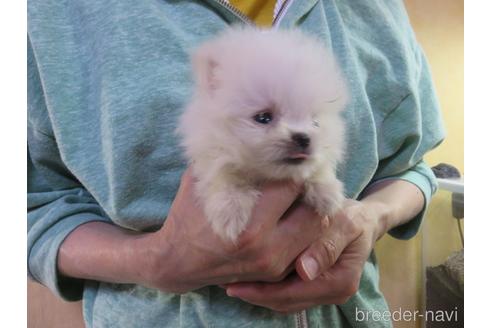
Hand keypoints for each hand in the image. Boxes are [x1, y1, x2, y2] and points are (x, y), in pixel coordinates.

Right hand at [137, 169, 324, 293]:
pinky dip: (307, 226)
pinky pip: (307, 245)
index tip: (293, 155)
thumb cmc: (188, 216)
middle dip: (310, 186)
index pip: (292, 187)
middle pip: (312, 209)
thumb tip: (247, 128)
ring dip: (313, 206)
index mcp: (249, 228)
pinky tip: (296, 210)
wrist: (178, 262)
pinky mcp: (277, 273)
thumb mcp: (201, 183)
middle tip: (305, 171)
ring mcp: (275, 265)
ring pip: (316, 229)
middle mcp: (267, 249)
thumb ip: (226, 159)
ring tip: (302, 190)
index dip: (295, 166)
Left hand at [224, 199, 385, 312]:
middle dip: (255, 294)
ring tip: (230, 281)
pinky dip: (266, 287)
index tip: (234, 281)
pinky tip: (247, 277)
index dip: (263, 290)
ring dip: (257, 293)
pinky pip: (286, 293)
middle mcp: (332, 293)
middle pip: (286, 301)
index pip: (294, 293)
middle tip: (225, 283)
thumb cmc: (352, 217)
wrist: (361, 220)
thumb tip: (305, 271)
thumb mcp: (344, 223)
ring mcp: (322, 292)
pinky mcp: (313, 287)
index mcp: (340, 282)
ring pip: (283, 301)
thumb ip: (326, 245)